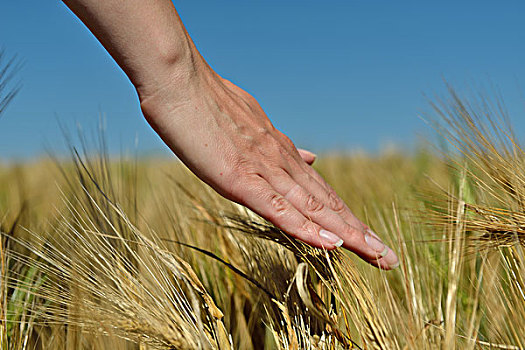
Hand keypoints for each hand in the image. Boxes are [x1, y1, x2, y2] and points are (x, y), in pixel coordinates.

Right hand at [138, 63, 398, 269]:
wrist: (179, 80)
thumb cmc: (205, 102)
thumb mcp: (251, 123)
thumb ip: (280, 146)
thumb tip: (309, 155)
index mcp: (280, 151)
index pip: (320, 190)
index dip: (345, 215)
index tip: (367, 236)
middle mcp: (281, 161)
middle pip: (327, 202)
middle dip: (359, 232)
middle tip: (389, 258)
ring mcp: (263, 169)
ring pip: (313, 207)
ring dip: (347, 234)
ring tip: (378, 256)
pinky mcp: (240, 178)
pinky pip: (278, 209)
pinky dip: (306, 229)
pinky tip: (331, 245)